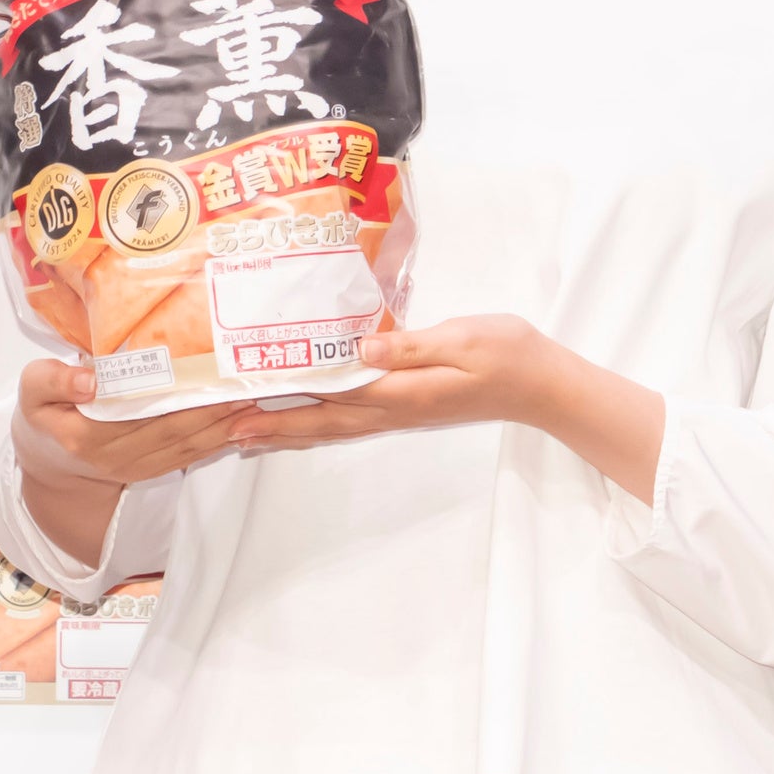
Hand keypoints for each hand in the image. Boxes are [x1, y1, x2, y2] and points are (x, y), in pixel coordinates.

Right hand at [11, 357, 256, 569]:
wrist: (47, 461)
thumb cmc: (44, 414)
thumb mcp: (31, 390)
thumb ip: (53, 380)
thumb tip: (90, 380)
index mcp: (86, 435)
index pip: (142, 412)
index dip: (181, 396)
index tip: (212, 374)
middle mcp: (114, 456)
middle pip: (174, 430)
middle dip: (214, 409)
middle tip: (247, 383)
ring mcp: (134, 467)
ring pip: (186, 446)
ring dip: (223, 426)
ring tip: (253, 401)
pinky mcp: (148, 471)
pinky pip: (186, 457)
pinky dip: (216, 442)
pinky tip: (240, 425)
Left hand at [230, 317, 667, 498]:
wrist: (544, 384)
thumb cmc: (508, 353)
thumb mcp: (461, 338)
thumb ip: (409, 346)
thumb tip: (359, 350)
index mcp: (404, 392)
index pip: (334, 397)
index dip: (288, 402)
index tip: (247, 406)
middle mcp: (396, 409)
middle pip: (326, 422)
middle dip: (277, 427)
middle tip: (229, 432)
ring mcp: (403, 412)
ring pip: (336, 426)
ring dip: (293, 430)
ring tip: (252, 434)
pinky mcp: (410, 406)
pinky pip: (353, 420)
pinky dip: (321, 423)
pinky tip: (307, 420)